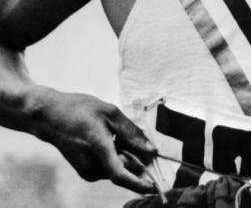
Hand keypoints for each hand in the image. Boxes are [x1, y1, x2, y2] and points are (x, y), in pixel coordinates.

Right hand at [29, 86, 156, 193]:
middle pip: (123, 170)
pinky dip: (115, 158)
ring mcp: (86, 170)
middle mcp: (91, 165)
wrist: (50, 116)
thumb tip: (151, 149)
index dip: (139, 184)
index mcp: (98, 148)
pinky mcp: (84, 171)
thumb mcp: (110, 113)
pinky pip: (107, 168)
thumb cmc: (79, 109)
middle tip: (139, 139)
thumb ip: (131, 132)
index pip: (121, 175)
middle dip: (136, 159)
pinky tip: (109, 140)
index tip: (155, 187)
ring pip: (116, 169)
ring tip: (115, 134)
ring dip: (125, 157)